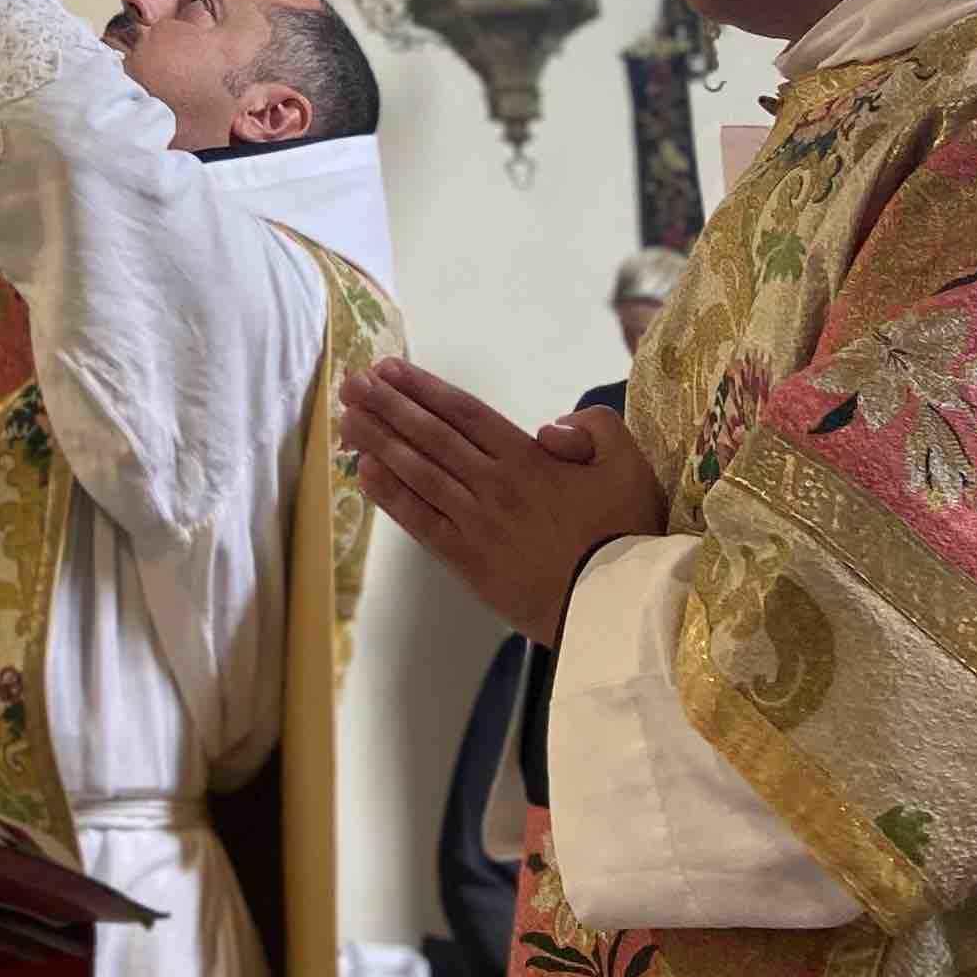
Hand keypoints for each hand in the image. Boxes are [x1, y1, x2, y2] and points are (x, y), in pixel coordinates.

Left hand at [336, 365, 666, 645]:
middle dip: (388, 406)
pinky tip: (365, 472)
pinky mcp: (468, 562)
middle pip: (431, 436)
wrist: (617, 606)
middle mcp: (494, 484)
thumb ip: (593, 428)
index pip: (464, 413)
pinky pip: (420, 522)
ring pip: (418, 473)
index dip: (423, 389)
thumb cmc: (626, 532)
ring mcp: (477, 523)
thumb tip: (548, 427)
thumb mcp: (628, 464)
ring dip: (379, 442)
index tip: (389, 370)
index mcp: (529, 459)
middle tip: (352, 383)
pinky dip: (390, 495)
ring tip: (347, 418)